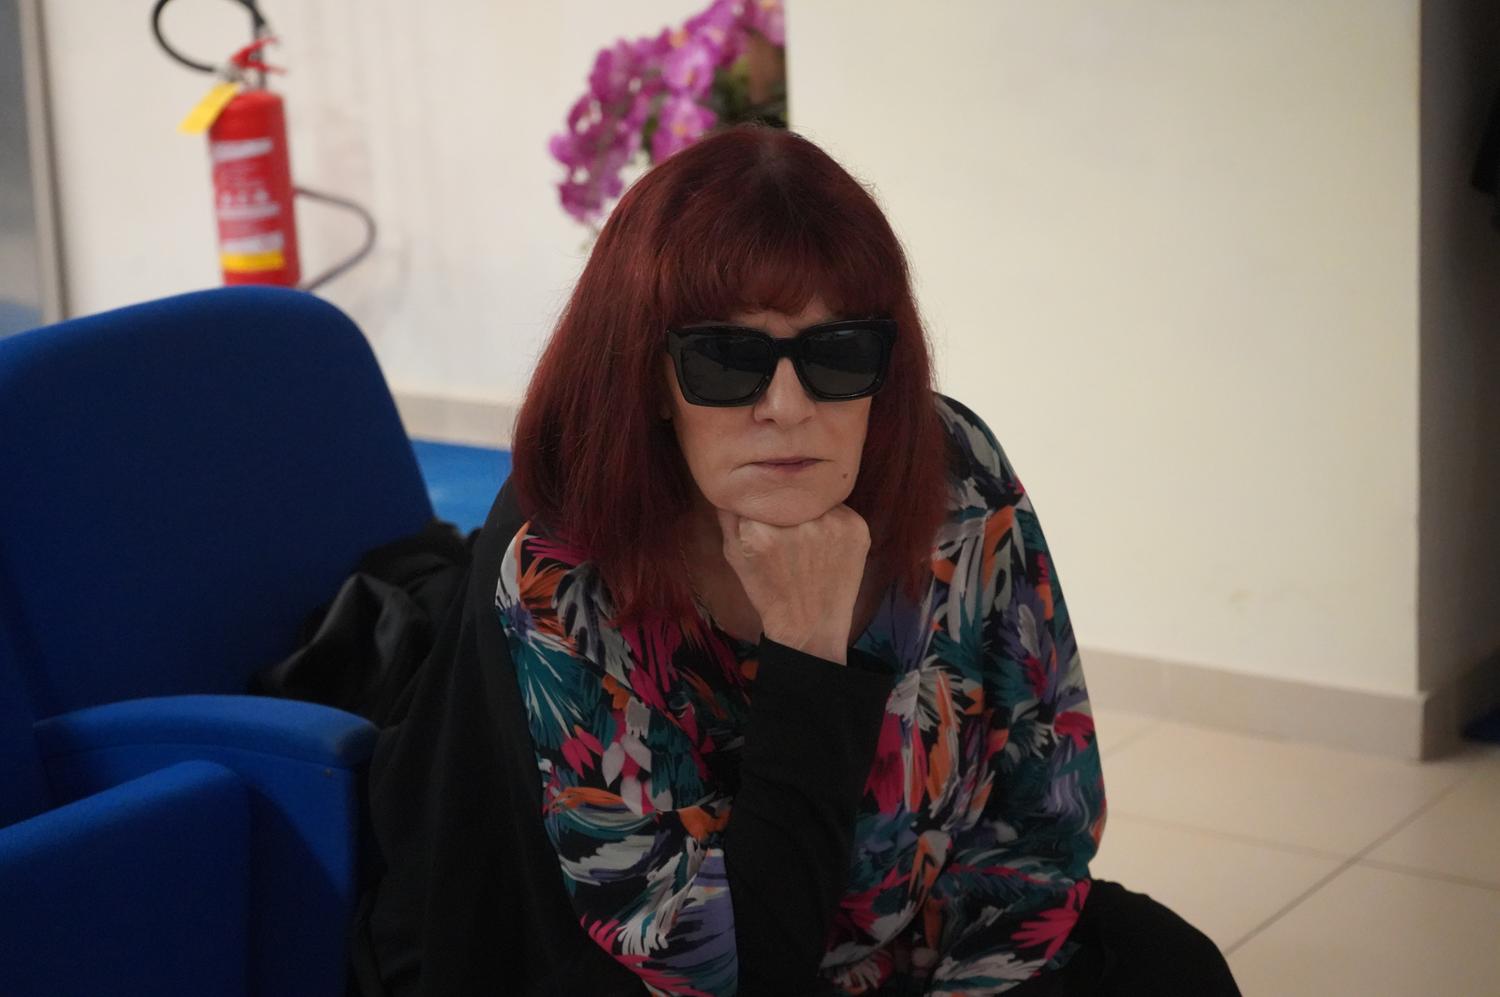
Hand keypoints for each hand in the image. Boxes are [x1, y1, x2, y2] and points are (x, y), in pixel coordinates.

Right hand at [715, 504, 870, 664]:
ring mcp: (831, 525)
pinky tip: (827, 546)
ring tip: (809, 540)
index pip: (762, 491)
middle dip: (789, 505)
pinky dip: (834, 521)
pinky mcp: (856, 528)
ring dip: (812, 510)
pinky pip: (841, 509)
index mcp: (759, 528)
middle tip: (790, 528)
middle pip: (791, 492)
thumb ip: (728, 514)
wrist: (808, 625)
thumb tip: (734, 480)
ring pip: (817, 498)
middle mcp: (797, 523)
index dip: (765, 501)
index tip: (767, 517)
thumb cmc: (768, 589)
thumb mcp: (734, 554)